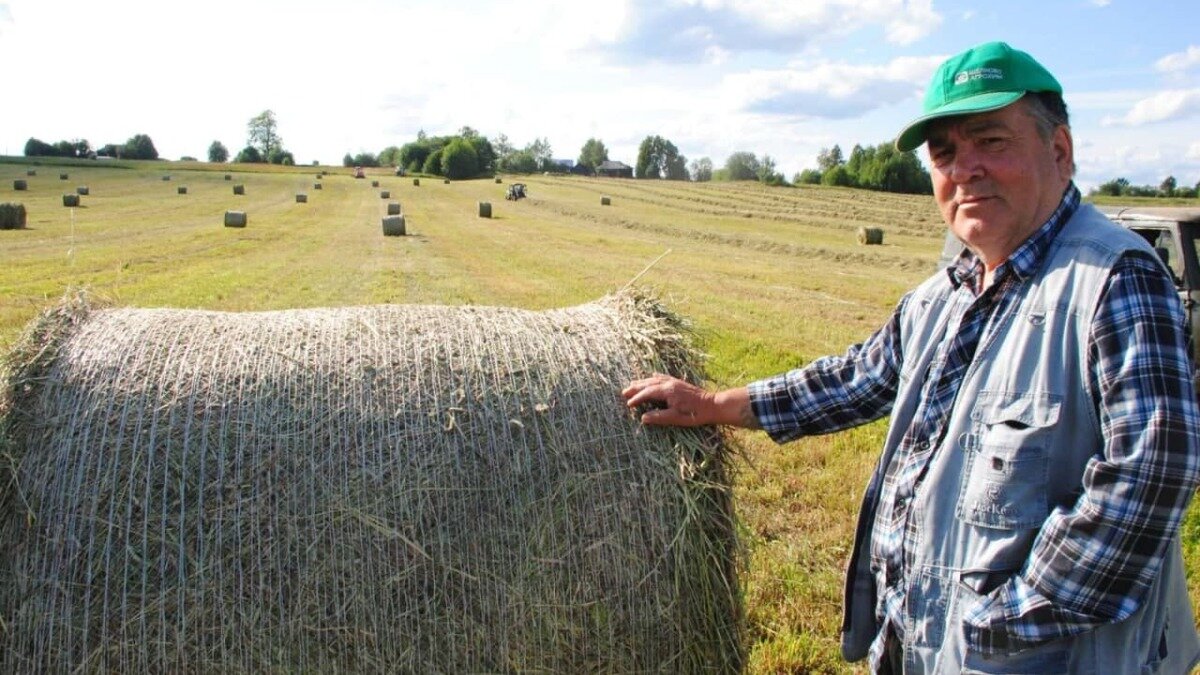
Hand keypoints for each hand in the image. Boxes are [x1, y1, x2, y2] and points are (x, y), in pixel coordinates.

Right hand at [622, 374, 755, 427]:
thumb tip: (643, 418)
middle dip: (635, 388)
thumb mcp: (676, 418)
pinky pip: (662, 377)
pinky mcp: (679, 382)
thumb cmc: (695, 414)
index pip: (647, 393)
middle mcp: (669, 383)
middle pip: (648, 384)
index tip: (628, 404)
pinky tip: (652, 376)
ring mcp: (674, 382)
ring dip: (642, 382)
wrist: (712, 405)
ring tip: (632, 385)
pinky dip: (654, 377)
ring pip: (654, 380)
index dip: (637, 398)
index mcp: (667, 391)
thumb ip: (659, 417)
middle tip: (623, 392)